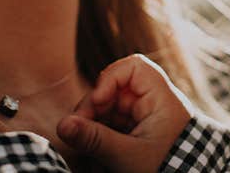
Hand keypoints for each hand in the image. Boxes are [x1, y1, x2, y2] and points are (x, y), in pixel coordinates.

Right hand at [57, 54, 192, 172]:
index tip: (97, 103)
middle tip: (78, 130)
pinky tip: (95, 150)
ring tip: (86, 144)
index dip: (110, 79)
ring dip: (94, 122)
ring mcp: (146, 117)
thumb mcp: (129, 157)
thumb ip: (95, 140)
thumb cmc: (167, 169)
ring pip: (110, 107)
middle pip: (115, 88)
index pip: (134, 67)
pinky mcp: (139, 131)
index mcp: (162, 99)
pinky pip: (113, 123)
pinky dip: (102, 133)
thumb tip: (62, 125)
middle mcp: (154, 103)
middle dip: (94, 107)